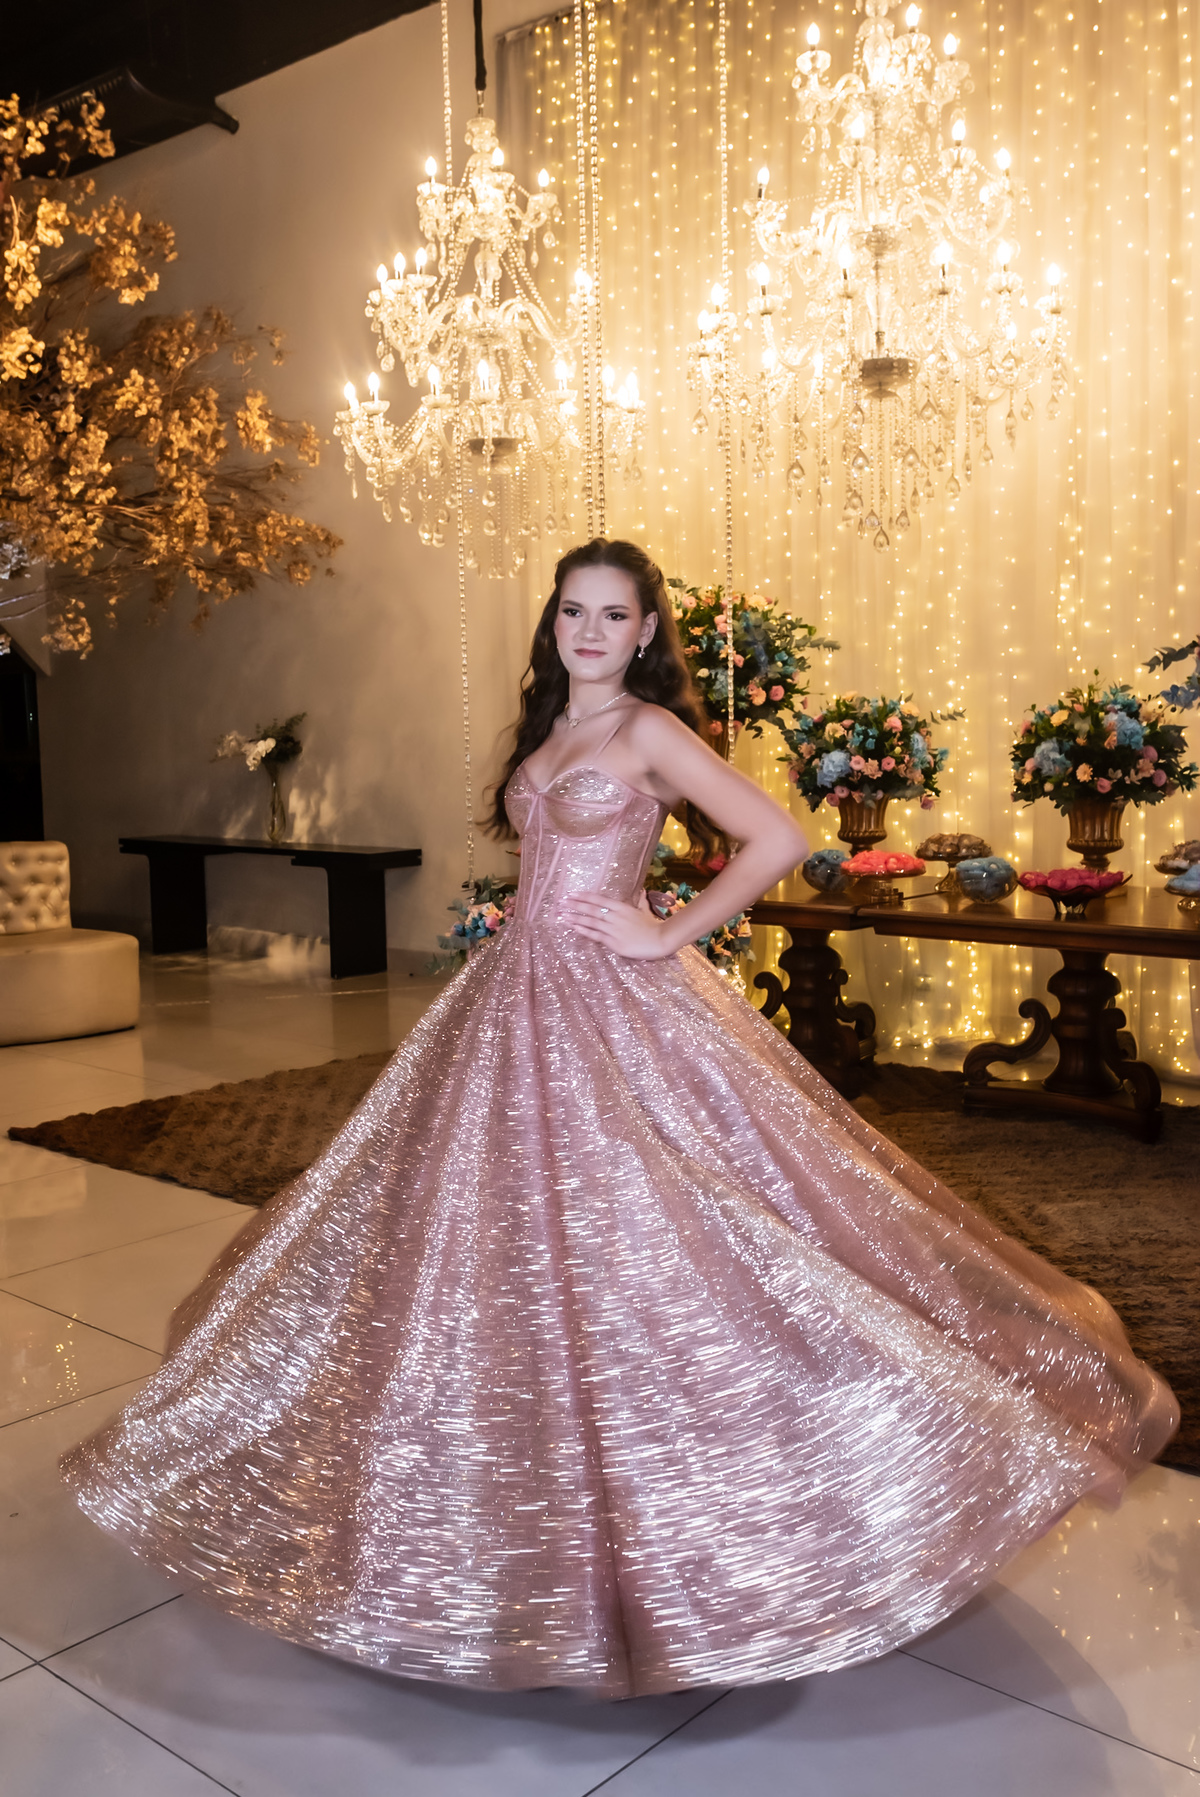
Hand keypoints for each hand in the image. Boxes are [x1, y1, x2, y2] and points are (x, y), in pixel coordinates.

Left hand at [561, 890, 679, 958]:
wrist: (660, 940)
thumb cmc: (652, 926)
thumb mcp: (644, 911)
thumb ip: (640, 901)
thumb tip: (642, 891)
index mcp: (622, 907)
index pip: (598, 899)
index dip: (584, 896)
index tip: (571, 893)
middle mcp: (615, 916)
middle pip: (591, 909)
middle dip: (575, 905)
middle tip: (561, 901)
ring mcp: (613, 929)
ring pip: (590, 922)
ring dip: (575, 918)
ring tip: (562, 916)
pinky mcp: (613, 942)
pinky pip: (595, 935)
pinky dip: (584, 931)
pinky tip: (574, 927)